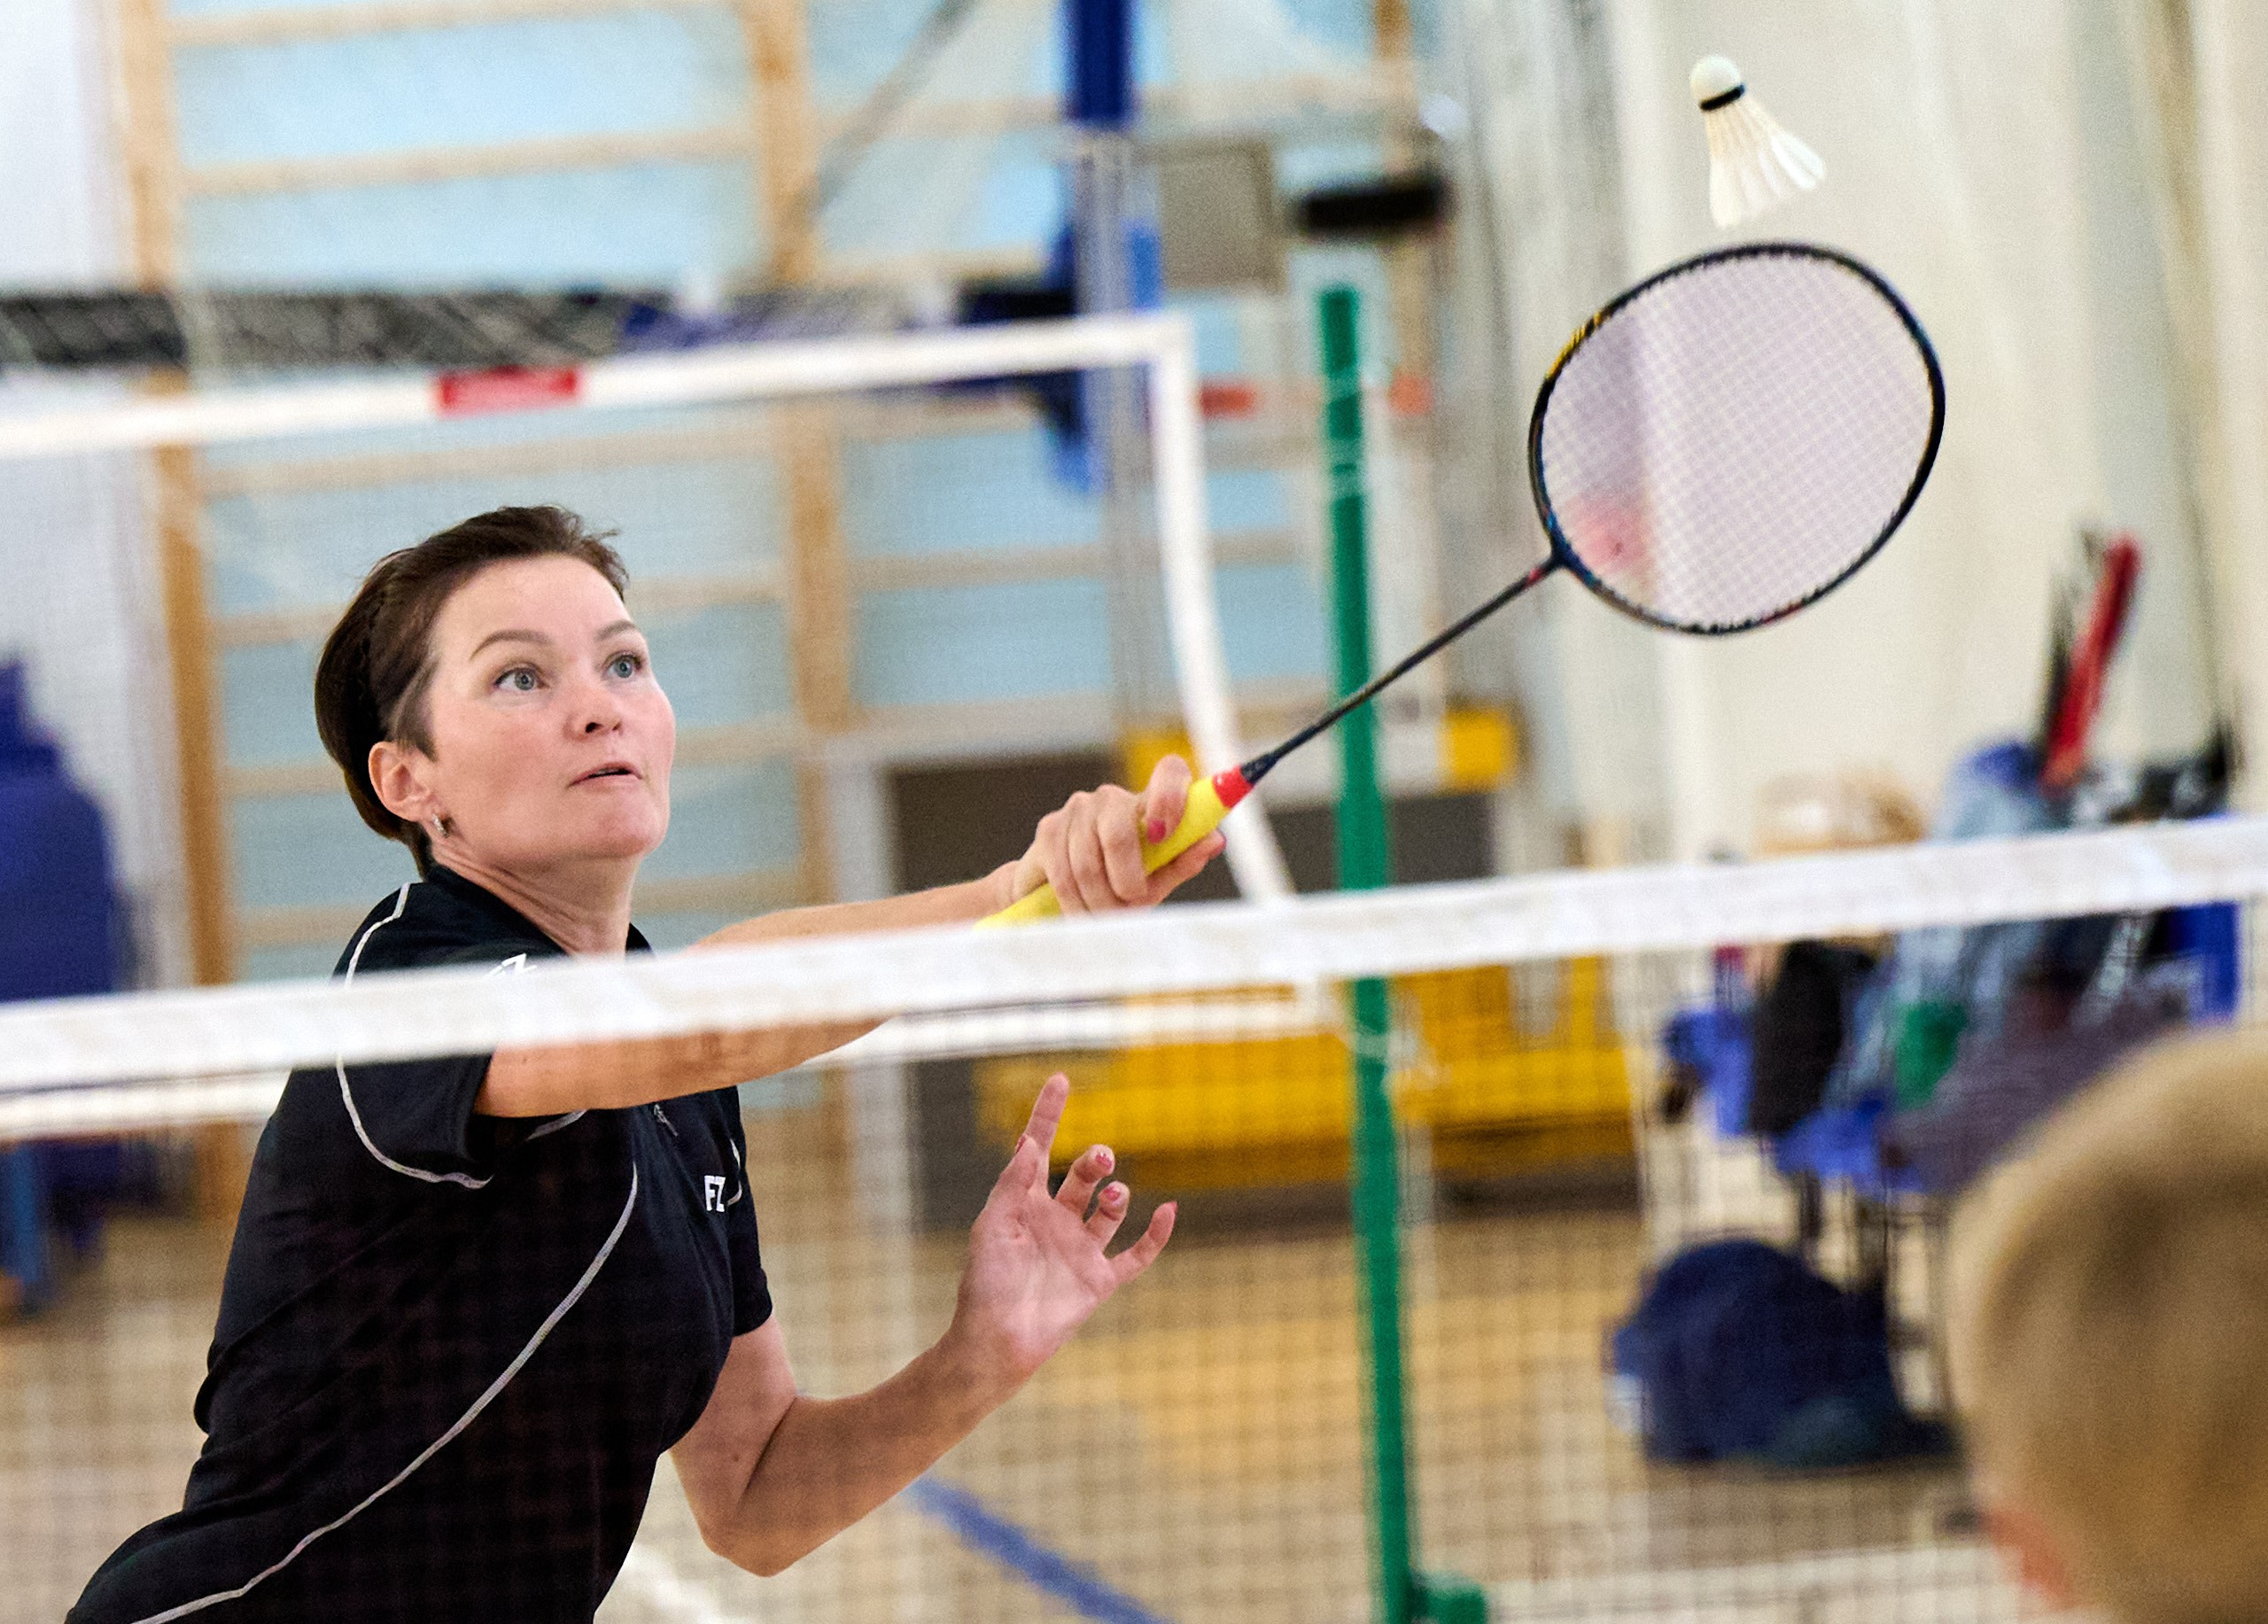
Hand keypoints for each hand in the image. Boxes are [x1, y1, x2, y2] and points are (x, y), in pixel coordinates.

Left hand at [947, 1074, 1174, 1385]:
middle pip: (1082, 1177)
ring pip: (1109, 1210)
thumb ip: (1013, 1184)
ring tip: (1113, 1194)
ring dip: (1116, 1196)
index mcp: (1024, 1205)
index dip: (1048, 1114)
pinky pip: (1135, 1255)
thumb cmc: (984, 1285)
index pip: (1038, 1148)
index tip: (1060, 1080)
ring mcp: (1079, 1251)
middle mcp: (1055, 1222)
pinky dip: (1155, 1234)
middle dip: (1095, 1161)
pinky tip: (1167, 1210)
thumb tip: (1029, 1140)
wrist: (995, 1344)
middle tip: (1102, 1157)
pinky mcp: (1098, 1281)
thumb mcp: (992, 1226)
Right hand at [1000, 753, 1226, 913]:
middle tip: (1129, 907)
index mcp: (1150, 803)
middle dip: (1125, 883)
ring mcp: (1079, 808)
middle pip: (1119, 834)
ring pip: (1088, 864)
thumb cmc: (1123, 884)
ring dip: (1099, 902)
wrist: (1062, 895)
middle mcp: (1114, 797)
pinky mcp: (1049, 827)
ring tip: (1105, 917)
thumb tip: (1215, 839)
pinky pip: (1063, 873)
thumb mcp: (1158, 879)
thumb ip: (1183, 860)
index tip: (1162, 836)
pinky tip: (1081, 913)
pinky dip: (1074, 903)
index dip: (1169, 797)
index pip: (1170, 772)